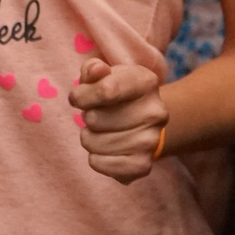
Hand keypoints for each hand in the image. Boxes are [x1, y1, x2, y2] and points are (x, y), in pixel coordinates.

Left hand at [71, 58, 168, 183]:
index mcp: (146, 82)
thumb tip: (95, 71)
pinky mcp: (143, 165)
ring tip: (99, 131)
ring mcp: (152, 140)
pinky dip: (95, 158)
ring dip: (88, 138)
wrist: (143, 122)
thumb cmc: (116, 93)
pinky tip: (103, 150)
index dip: (82, 96)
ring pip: (94, 143)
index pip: (105, 90)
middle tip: (95, 115)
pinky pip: (101, 164)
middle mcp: (156, 112)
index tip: (78, 98)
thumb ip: (94, 69)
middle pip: (95, 118)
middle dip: (86, 117)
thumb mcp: (105, 74)